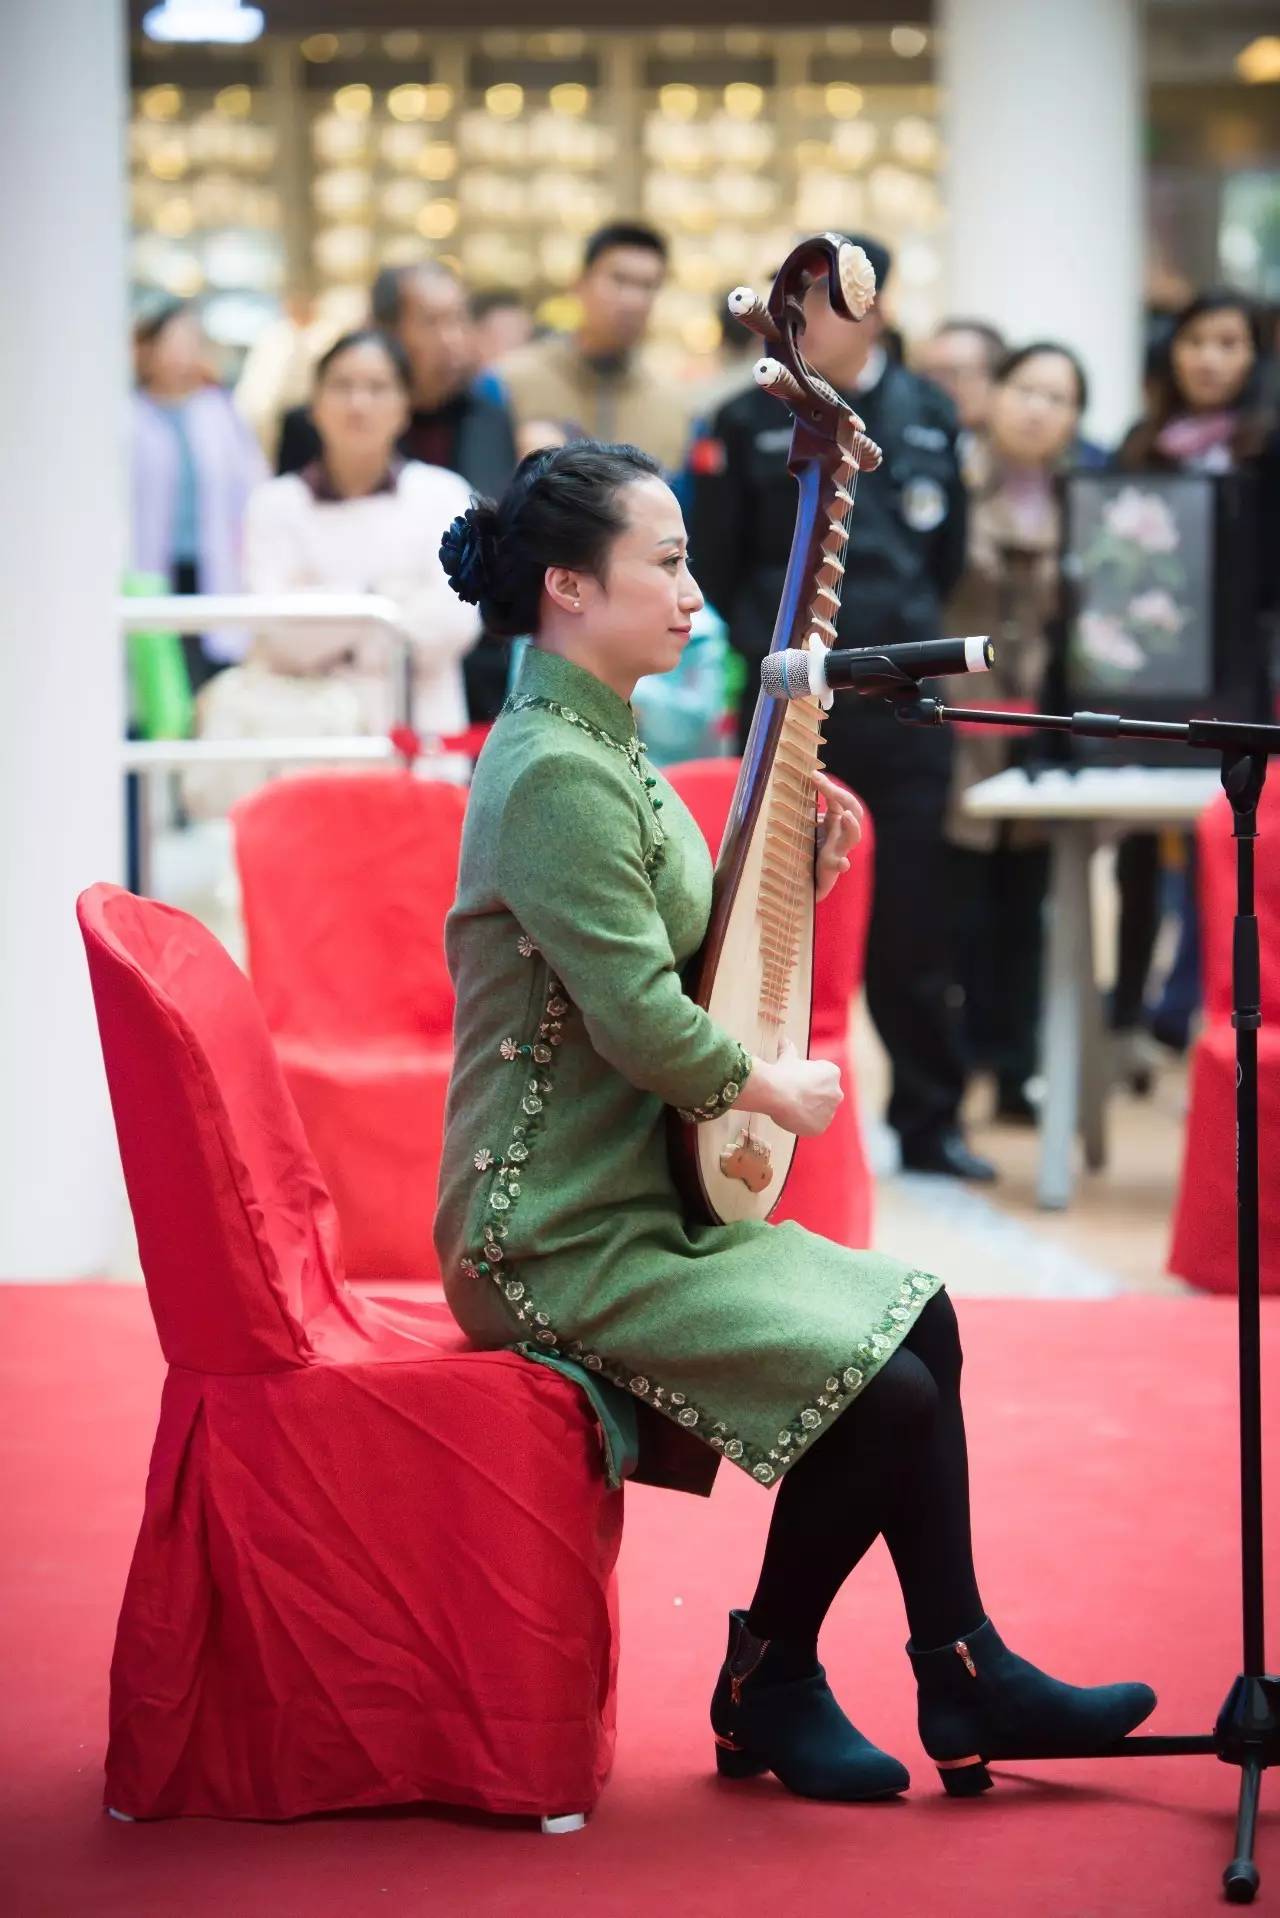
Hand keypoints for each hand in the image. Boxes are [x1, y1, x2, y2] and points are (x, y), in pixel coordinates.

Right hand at [739, 1039, 842, 1137]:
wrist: (776, 1093)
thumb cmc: (782, 1073)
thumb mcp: (787, 1057)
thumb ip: (789, 1049)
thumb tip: (784, 1040)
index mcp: (832, 1073)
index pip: (823, 1077)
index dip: (808, 1080)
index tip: (796, 1081)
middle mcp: (836, 1092)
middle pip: (825, 1096)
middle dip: (812, 1096)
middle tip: (793, 1095)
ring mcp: (830, 1112)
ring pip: (820, 1112)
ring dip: (809, 1111)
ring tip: (791, 1107)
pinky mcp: (821, 1127)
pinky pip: (813, 1126)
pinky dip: (804, 1123)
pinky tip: (792, 1117)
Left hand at [813, 771, 863, 902]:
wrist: (807, 879)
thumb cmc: (807, 849)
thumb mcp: (805, 826)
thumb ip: (803, 811)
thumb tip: (791, 789)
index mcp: (835, 820)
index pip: (839, 798)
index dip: (830, 786)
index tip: (814, 774)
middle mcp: (840, 833)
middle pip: (854, 810)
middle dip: (843, 796)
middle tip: (828, 787)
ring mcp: (839, 849)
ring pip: (854, 835)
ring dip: (852, 825)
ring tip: (847, 816)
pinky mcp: (831, 867)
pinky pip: (841, 865)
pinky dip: (843, 864)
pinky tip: (842, 863)